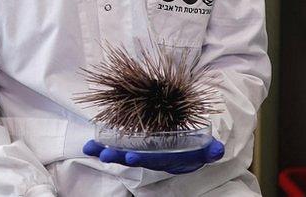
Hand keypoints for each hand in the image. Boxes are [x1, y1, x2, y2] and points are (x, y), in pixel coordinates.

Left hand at [82, 139, 224, 174]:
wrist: (190, 151)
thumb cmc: (196, 148)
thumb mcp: (206, 150)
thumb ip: (211, 150)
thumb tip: (217, 150)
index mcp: (168, 159)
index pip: (154, 160)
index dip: (142, 159)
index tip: (131, 157)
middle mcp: (153, 159)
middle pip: (133, 159)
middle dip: (119, 158)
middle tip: (105, 154)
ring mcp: (143, 154)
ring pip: (122, 155)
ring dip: (106, 152)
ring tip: (89, 148)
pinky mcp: (135, 147)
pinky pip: (118, 147)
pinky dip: (103, 146)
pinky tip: (88, 145)